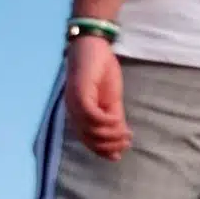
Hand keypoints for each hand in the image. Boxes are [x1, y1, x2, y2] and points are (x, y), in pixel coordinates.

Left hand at [65, 35, 130, 159]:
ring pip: (91, 130)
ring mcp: (74, 102)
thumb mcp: (112, 101)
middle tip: (127, 142)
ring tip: (126, 133)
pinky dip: (107, 122)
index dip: (104, 151)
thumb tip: (121, 143)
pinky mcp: (79, 93)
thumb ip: (115, 120)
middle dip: (110, 145)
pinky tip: (118, 120)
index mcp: (78, 114)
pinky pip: (93, 116)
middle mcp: (72, 110)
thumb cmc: (102, 70)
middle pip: (89, 139)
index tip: (121, 153)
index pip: (88, 141)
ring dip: (111, 135)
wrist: (95, 44)